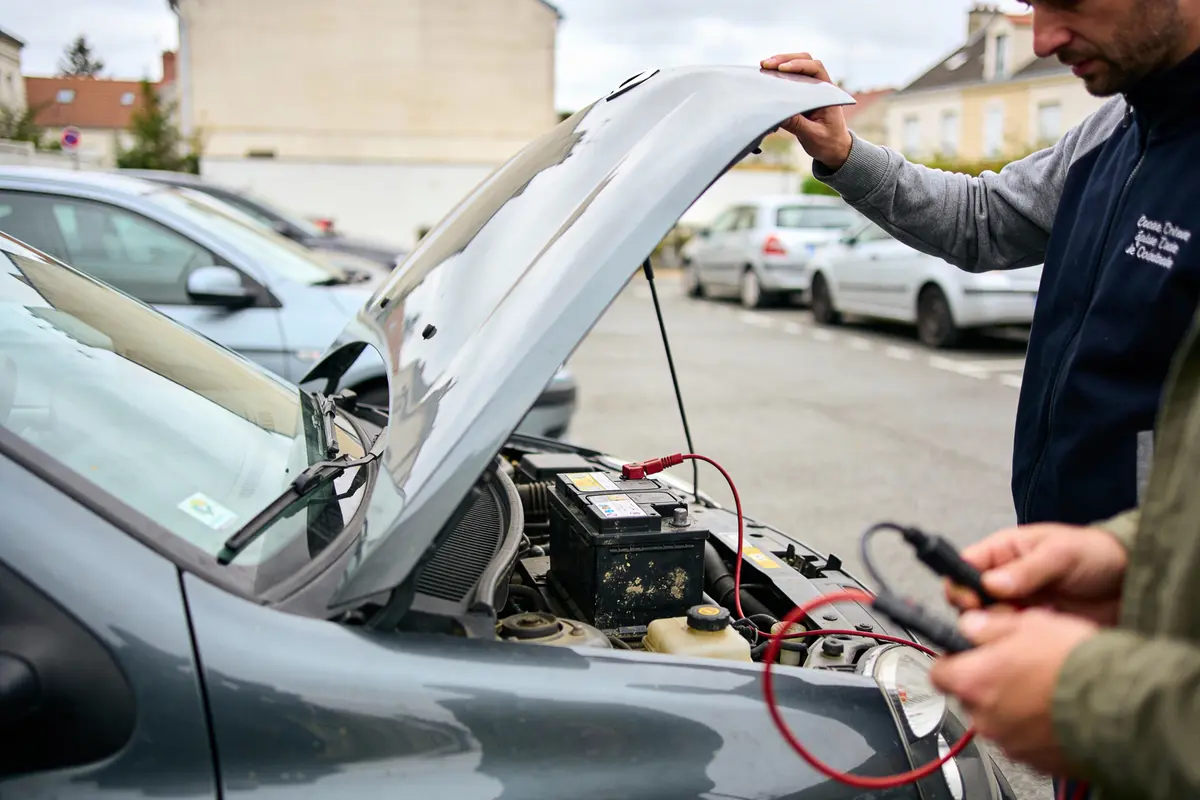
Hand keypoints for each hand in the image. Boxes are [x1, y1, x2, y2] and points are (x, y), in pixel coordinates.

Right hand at [760, 53, 852, 169]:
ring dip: (780, 64)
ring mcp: (810, 89)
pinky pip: (789, 79)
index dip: (798, 65)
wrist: (834, 150)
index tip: (782, 69)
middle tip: (766, 64)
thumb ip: (796, 124)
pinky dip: (778, 75)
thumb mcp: (812, 135)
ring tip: (763, 66)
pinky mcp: (801, 95)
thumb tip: (777, 114)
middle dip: (785, 59)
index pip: (815, 69)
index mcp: (828, 93)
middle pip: (804, 61)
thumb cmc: (827, 143)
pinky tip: (766, 76)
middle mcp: (820, 86)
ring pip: (796, 67)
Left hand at [930, 609, 1097, 774]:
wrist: (1123, 706)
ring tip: (1045, 686)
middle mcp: (985, 717)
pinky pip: (1026, 741)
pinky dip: (1035, 728)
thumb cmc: (1076, 664)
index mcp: (974, 680)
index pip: (939, 673)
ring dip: (1012, 706)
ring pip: (998, 720)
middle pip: (970, 698)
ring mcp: (1011, 743)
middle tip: (1016, 666)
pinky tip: (1058, 709)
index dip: (952, 661)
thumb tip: (970, 625)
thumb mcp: (1029, 624)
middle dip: (987, 683)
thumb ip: (990, 626)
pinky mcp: (1037, 762)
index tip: (965, 655)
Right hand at [945, 524, 1127, 626]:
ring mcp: (1016, 605)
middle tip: (1005, 616)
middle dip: (980, 612)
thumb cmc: (1095, 555)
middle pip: (969, 600)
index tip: (972, 602)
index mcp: (1002, 552)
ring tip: (1028, 624)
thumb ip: (1027, 569)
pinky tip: (1038, 635)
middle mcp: (1002, 579)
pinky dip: (1018, 641)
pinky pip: (1011, 638)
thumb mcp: (1061, 554)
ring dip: (1001, 628)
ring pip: (988, 623)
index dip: (960, 585)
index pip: (962, 567)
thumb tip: (992, 585)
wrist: (1130, 583)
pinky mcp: (1030, 627)